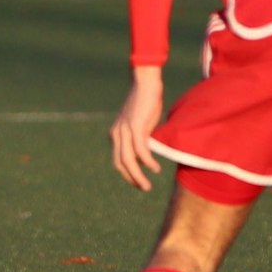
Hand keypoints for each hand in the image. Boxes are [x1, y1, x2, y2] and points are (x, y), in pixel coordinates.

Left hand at [110, 69, 166, 191]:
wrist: (146, 82)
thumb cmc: (146, 101)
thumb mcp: (142, 124)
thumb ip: (142, 138)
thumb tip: (147, 153)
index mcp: (116, 134)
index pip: (118, 160)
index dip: (127, 174)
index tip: (138, 182)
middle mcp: (117, 134)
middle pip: (121, 164)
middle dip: (132, 179)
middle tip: (144, 188)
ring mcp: (125, 130)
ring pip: (128, 160)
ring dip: (138, 176)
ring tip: (147, 186)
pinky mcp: (135, 126)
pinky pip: (140, 150)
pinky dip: (147, 161)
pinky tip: (155, 168)